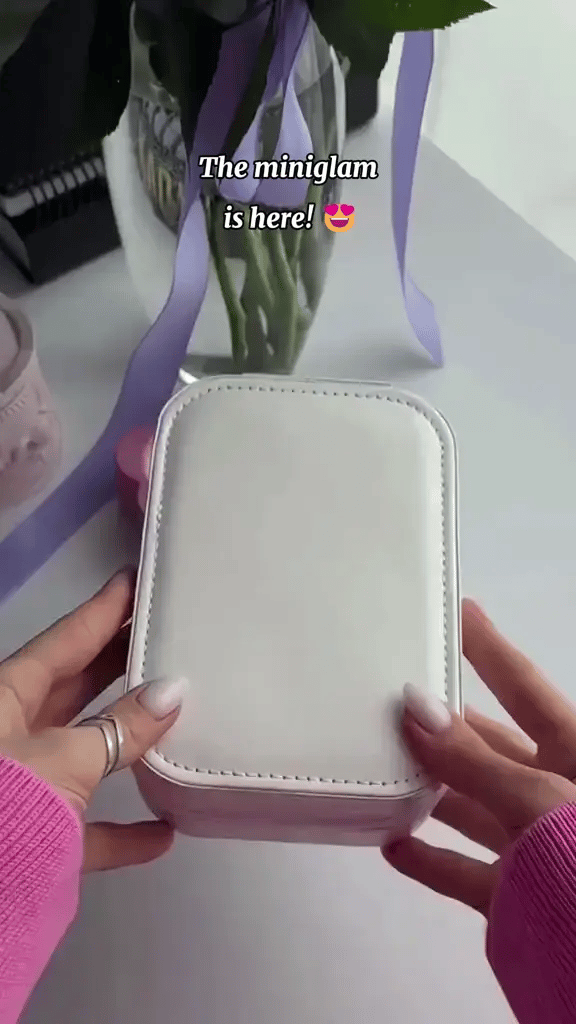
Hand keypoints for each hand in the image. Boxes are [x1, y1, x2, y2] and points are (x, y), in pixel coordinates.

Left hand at [0, 569, 187, 872]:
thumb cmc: (7, 802)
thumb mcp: (64, 758)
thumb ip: (120, 727)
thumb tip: (173, 690)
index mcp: (4, 700)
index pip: (63, 642)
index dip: (101, 611)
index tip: (134, 579)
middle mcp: (13, 737)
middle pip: (74, 690)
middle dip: (119, 663)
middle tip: (165, 633)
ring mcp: (25, 788)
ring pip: (86, 754)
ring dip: (129, 744)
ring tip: (179, 715)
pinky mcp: (38, 841)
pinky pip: (88, 829)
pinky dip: (124, 831)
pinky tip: (165, 832)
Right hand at [384, 599, 575, 915]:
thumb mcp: (544, 800)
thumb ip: (477, 761)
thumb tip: (416, 705)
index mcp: (575, 753)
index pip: (524, 685)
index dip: (489, 647)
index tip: (455, 609)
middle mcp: (554, 791)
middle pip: (488, 745)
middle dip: (443, 720)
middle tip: (391, 689)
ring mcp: (535, 844)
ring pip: (471, 804)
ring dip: (427, 788)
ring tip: (378, 761)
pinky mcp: (517, 894)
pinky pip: (464, 872)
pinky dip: (428, 860)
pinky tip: (392, 844)